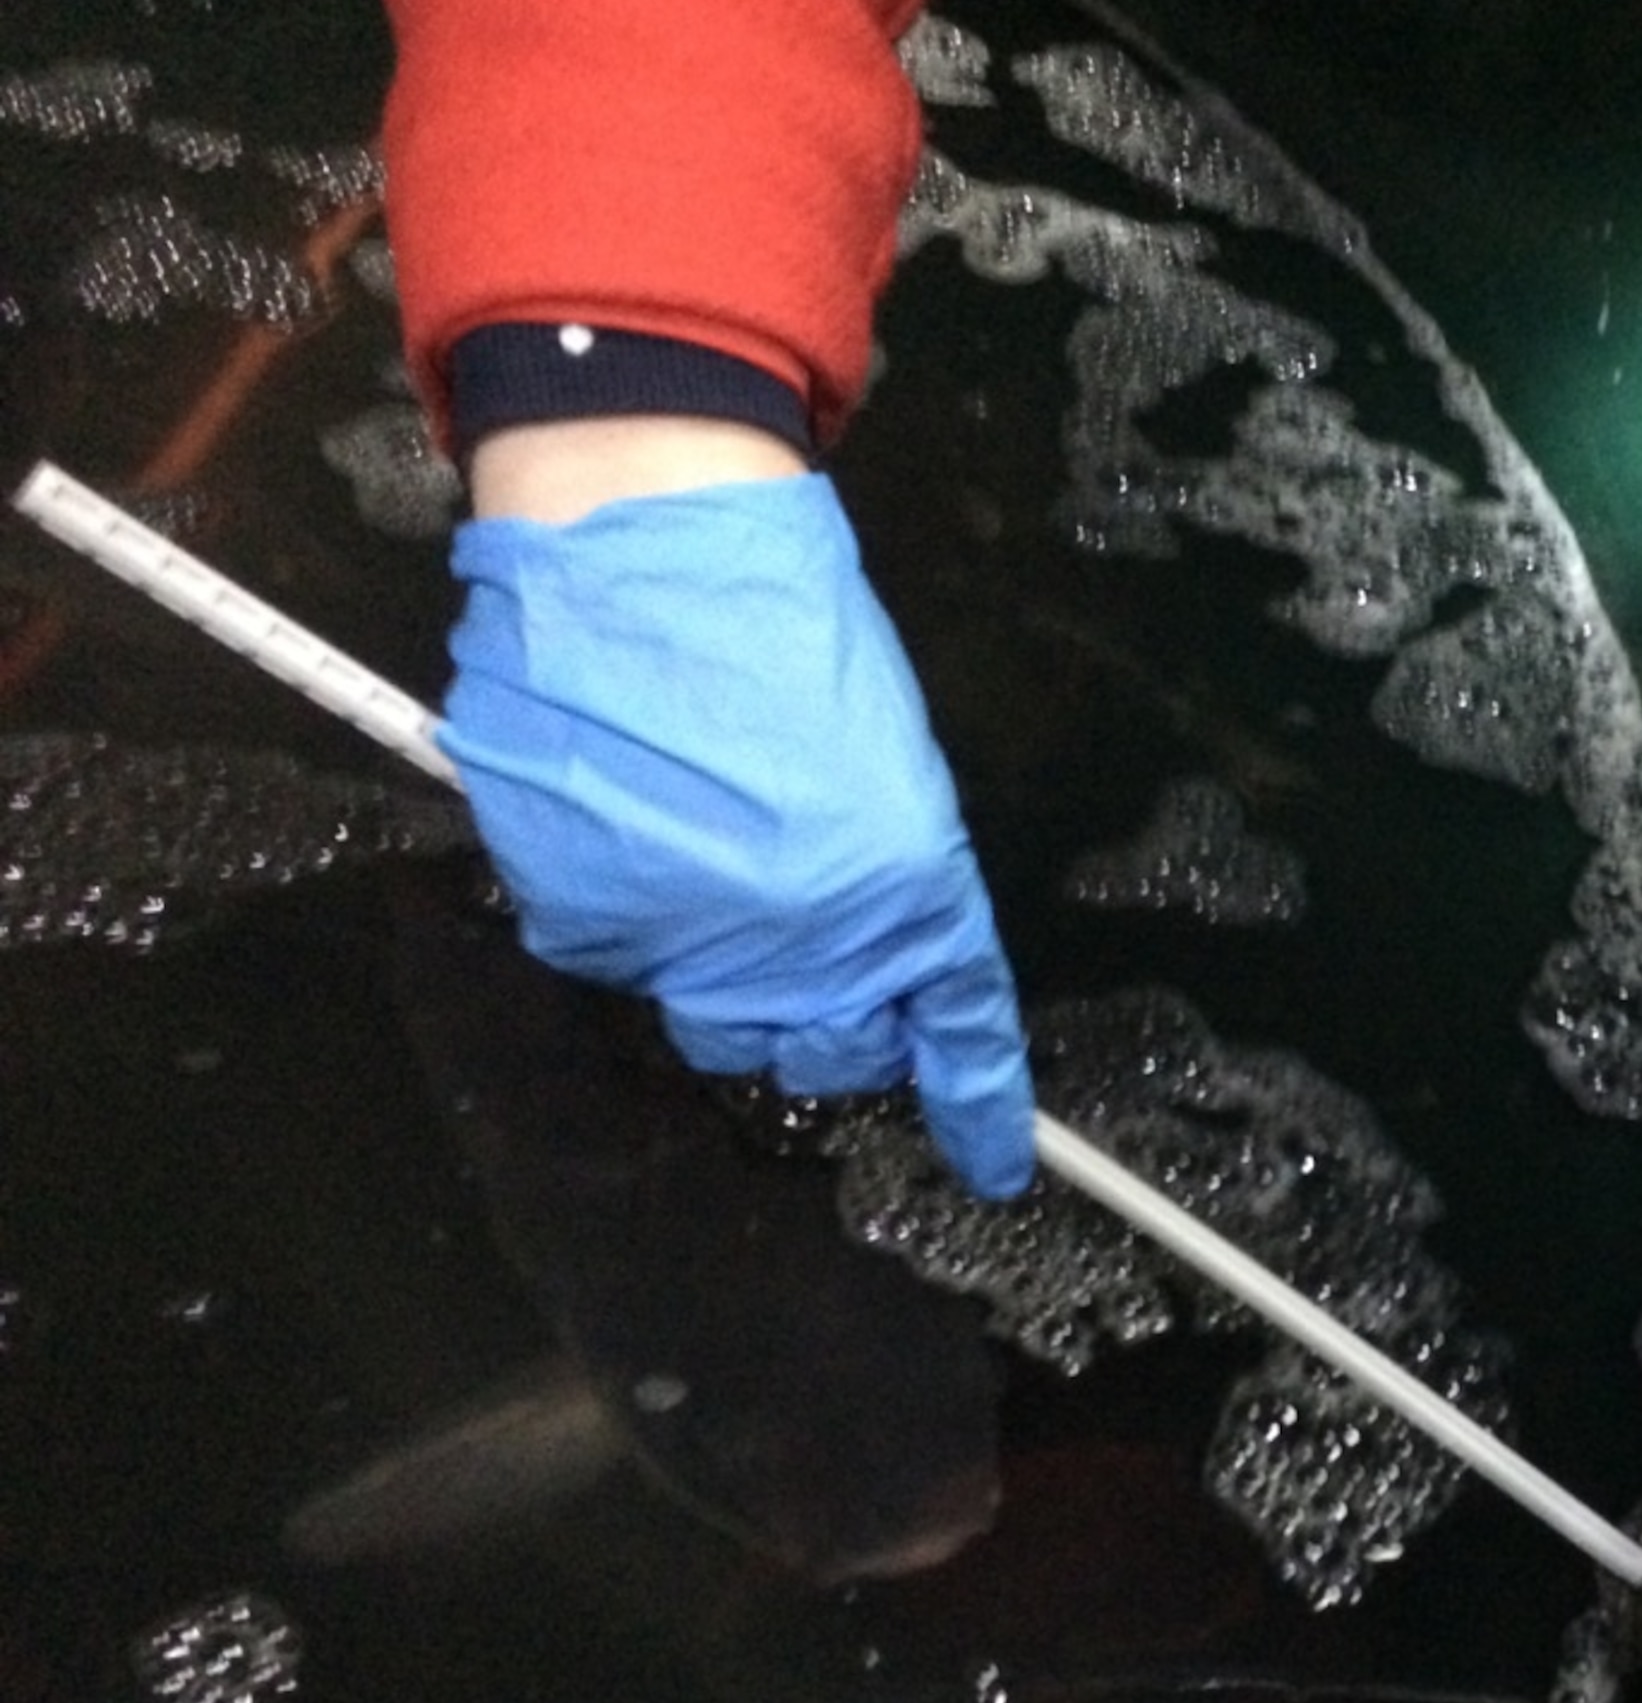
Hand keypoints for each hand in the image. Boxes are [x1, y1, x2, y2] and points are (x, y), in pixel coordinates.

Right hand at [441, 442, 1033, 1196]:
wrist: (641, 537)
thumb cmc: (782, 619)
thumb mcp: (888, 758)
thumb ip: (894, 879)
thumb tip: (882, 960)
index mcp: (905, 895)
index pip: (957, 1030)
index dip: (979, 1108)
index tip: (996, 1165)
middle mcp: (804, 944)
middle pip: (824, 1056)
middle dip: (829, 1027)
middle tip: (808, 955)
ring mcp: (686, 941)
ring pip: (717, 1024)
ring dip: (728, 979)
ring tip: (711, 869)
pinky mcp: (584, 916)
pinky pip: (619, 962)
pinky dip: (630, 918)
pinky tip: (631, 828)